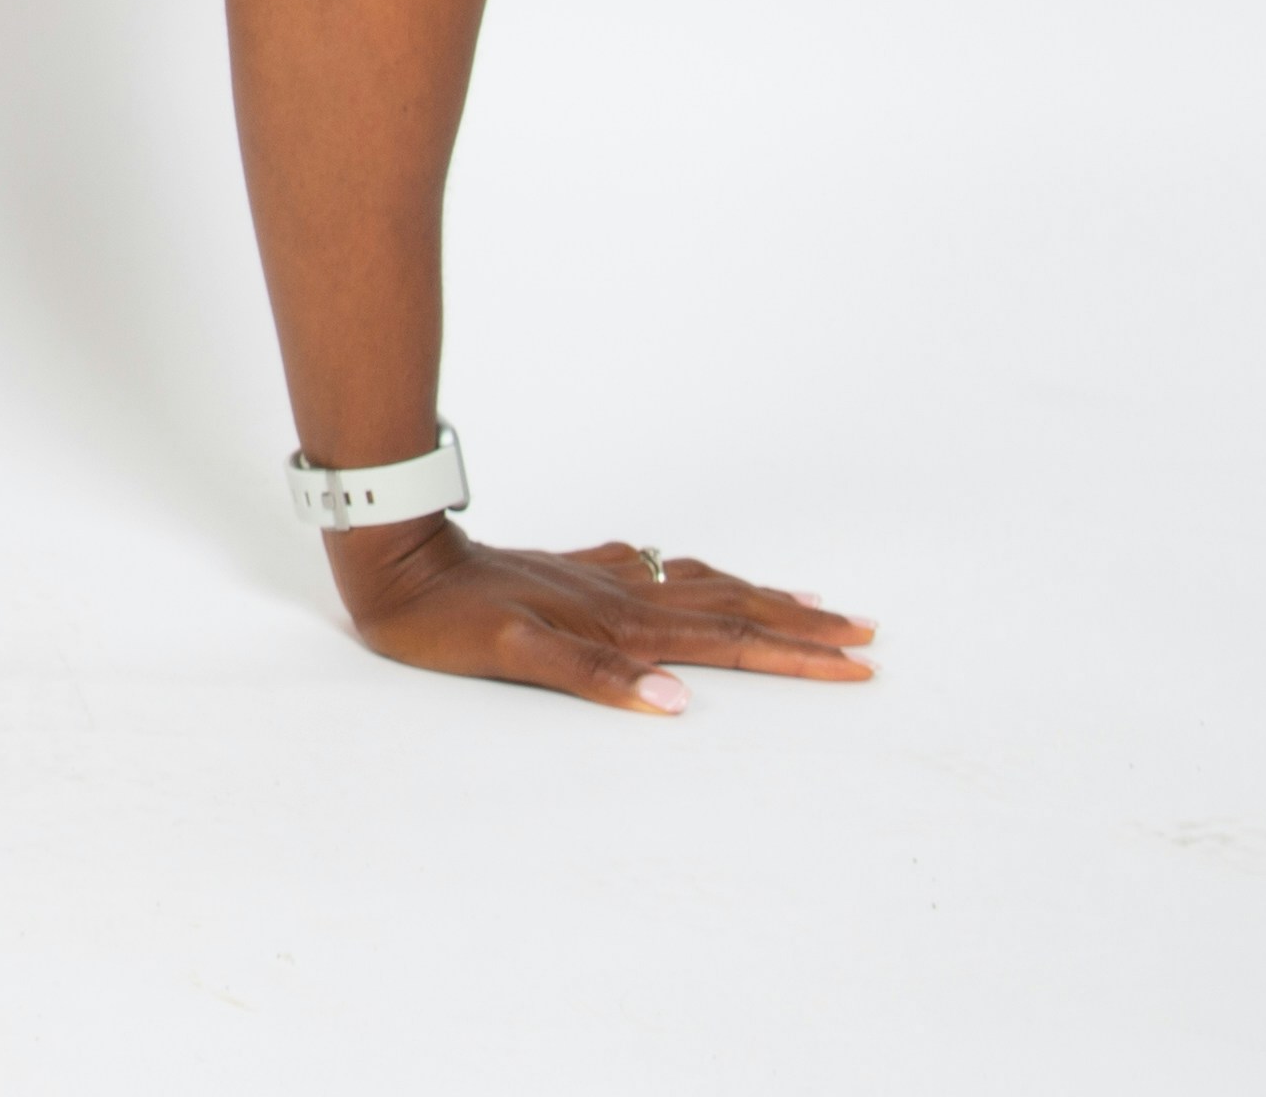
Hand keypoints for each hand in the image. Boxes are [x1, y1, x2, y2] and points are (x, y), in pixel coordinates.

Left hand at [331, 521, 873, 715]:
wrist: (399, 562)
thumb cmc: (449, 621)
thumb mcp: (514, 656)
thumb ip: (594, 677)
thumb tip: (676, 703)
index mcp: (621, 624)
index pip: (728, 641)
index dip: (795, 657)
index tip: (856, 664)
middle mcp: (622, 597)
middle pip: (733, 610)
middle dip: (802, 626)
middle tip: (865, 634)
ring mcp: (601, 580)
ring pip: (702, 587)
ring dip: (762, 598)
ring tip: (812, 601)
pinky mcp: (575, 572)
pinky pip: (658, 571)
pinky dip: (698, 576)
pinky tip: (700, 574)